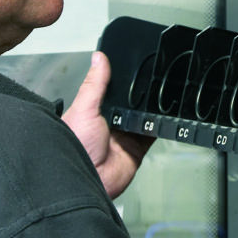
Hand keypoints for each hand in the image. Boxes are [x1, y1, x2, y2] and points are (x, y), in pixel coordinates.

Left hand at [61, 51, 154, 198]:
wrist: (87, 180)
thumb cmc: (75, 147)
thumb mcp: (84, 109)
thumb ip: (94, 84)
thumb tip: (98, 57)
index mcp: (92, 111)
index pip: (109, 90)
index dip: (120, 80)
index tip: (132, 65)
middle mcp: (108, 122)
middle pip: (128, 103)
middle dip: (137, 95)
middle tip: (151, 78)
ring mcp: (123, 136)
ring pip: (142, 117)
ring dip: (148, 110)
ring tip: (159, 93)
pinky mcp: (136, 148)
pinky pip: (151, 134)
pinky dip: (158, 126)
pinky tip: (162, 115)